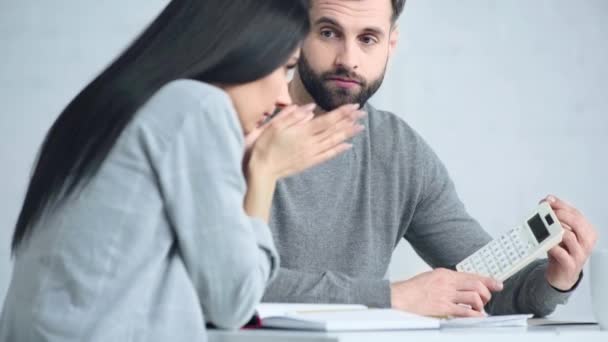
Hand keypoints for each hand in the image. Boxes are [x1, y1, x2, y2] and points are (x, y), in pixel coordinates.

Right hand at [246, 103, 364, 179]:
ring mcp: (311, 154)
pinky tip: (348, 146)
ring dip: (348, 134)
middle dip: (349, 121)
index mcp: (302, 132)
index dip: (342, 112)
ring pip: (333, 142)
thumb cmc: (264, 145)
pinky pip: (327, 155)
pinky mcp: (309, 162)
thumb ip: (292, 116)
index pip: (327, 120)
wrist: (261, 170)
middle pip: (334, 130)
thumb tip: (310, 108)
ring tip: (360, 128)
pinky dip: (338, 150)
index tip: (354, 106)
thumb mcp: (274, 126)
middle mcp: (310, 143)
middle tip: (363, 114)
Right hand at [391, 268, 503, 317]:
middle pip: (476, 284)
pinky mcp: (442, 307)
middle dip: (485, 293)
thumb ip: (446, 282)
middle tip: (485, 300)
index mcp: (444, 274)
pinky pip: (465, 311)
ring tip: (477, 310)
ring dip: (480, 304)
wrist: (398, 298)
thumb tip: (461, 287)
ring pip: (473, 296)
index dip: (487, 280)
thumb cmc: (411, 291)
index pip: (471, 274)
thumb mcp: (430, 278)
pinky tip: (477, 317)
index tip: (497, 284)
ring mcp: (445, 294)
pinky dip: (475, 315)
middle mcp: (446, 282)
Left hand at [543, 195, 597, 290]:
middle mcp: (586, 241)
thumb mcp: (560, 232)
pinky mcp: (570, 265)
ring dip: (555, 230)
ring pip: (569, 236)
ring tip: (545, 227)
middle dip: (560, 214)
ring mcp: (580, 254)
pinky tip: (545, 243)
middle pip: (576, 222)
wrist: (561, 274)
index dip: (561, 205)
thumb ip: (556, 216)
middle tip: (547, 212)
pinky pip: (561, 253)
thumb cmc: (562, 250)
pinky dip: (552, 246)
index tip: (548, 200)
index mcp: (587, 231)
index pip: (576, 213)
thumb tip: (548, 199)